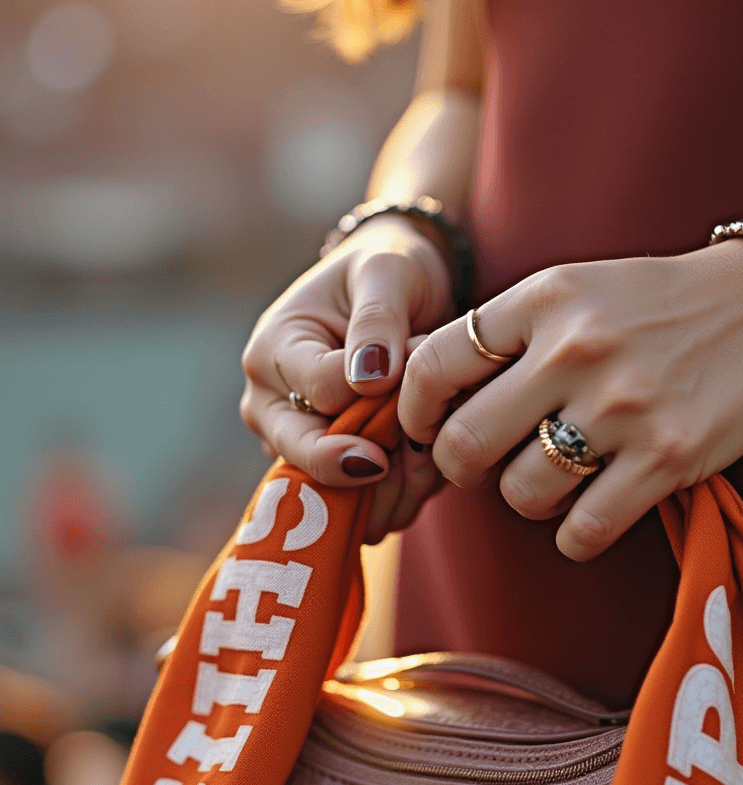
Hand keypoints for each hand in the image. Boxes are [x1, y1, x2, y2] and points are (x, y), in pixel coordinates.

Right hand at [240, 216, 450, 541]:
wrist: (395, 293)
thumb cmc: (387, 272)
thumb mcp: (387, 272)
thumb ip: (378, 319)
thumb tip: (370, 378)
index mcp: (272, 352)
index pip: (321, 394)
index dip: (376, 398)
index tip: (418, 381)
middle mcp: (269, 408)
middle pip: (306, 462)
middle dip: (371, 461)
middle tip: (417, 448)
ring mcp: (293, 447)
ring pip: (333, 500)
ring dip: (391, 486)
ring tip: (430, 445)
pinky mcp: (324, 476)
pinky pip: (358, 512)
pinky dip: (399, 499)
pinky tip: (427, 464)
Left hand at [397, 246, 742, 561]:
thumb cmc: (654, 307)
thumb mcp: (573, 289)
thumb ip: (503, 333)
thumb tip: (414, 389)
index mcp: (543, 300)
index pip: (435, 368)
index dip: (414, 412)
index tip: (427, 427)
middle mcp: (576, 350)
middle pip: (467, 443)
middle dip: (461, 469)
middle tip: (480, 467)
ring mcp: (623, 408)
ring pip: (522, 493)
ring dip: (526, 500)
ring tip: (552, 480)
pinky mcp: (666, 459)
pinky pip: (583, 531)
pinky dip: (576, 535)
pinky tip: (591, 512)